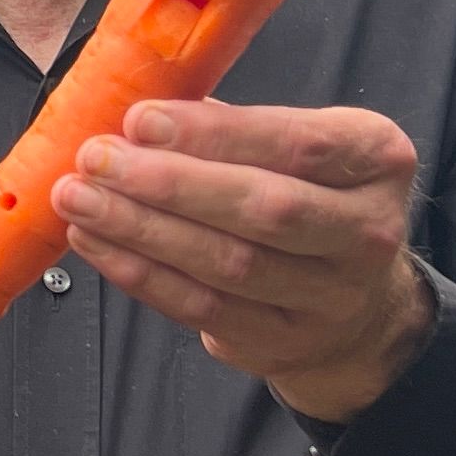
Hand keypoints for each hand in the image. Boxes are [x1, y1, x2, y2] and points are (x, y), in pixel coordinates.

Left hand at [59, 99, 431, 421]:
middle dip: (168, 184)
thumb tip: (136, 115)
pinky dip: (139, 272)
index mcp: (377, 160)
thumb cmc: (307, 196)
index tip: (140, 120)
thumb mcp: (297, 145)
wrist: (356, 304)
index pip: (297, 143)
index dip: (213, 133)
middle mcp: (368, 231)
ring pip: (227, 263)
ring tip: (79, 198)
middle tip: (96, 160)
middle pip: (263, 209)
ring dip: (140, 229)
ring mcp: (331, 297)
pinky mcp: (283, 340)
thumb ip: (228, 127)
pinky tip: (95, 241)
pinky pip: (201, 307)